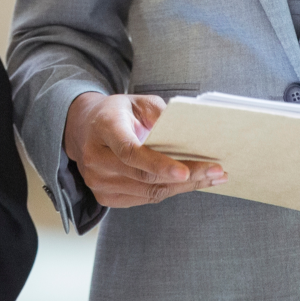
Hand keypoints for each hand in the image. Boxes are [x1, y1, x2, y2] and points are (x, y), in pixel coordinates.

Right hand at [63, 91, 223, 207]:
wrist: (83, 128)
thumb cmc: (117, 113)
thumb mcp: (137, 101)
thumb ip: (160, 114)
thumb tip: (187, 133)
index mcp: (104, 128)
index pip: (130, 151)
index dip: (158, 164)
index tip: (186, 170)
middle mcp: (96, 158)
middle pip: (144, 176)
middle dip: (185, 176)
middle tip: (216, 171)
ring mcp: (97, 181)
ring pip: (148, 192)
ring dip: (183, 187)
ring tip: (212, 178)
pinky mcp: (103, 196)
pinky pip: (143, 199)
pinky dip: (169, 191)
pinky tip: (190, 184)